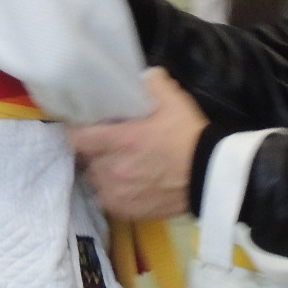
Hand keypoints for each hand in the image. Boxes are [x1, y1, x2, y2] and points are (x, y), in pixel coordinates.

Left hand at [70, 68, 206, 220]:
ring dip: (102, 171)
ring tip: (116, 164)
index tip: (83, 126)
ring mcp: (119, 193)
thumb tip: (143, 76)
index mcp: (122, 141)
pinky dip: (112, 190)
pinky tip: (126, 183)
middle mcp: (114, 169)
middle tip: (105, 143)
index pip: (78, 138)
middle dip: (94, 150)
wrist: (210, 176)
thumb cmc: (190, 137)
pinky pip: (107, 199)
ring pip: (96, 180)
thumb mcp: (174, 102)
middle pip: (86, 159)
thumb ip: (154, 83)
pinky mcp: (127, 211)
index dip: (77, 131)